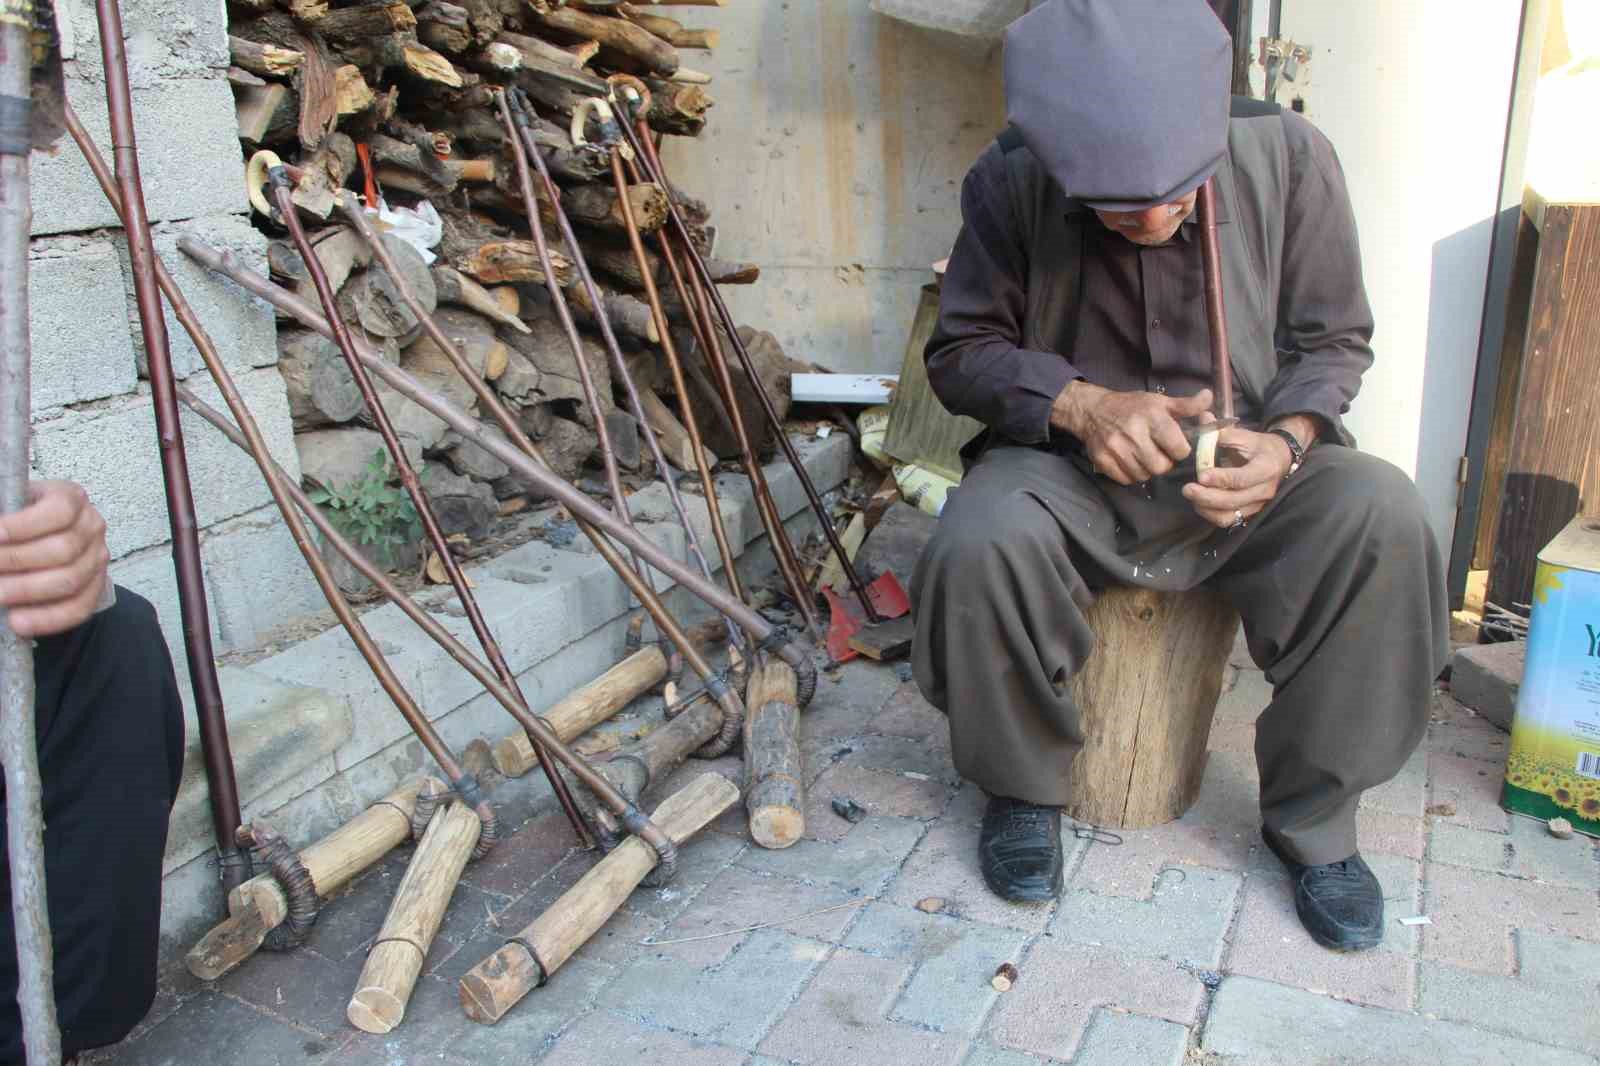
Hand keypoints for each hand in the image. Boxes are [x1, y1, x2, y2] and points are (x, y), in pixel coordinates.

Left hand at [0, 481, 111, 637]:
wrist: (35, 537)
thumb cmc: (18, 521)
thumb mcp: (10, 504)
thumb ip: (2, 519)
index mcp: (71, 497)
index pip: (58, 511)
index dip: (24, 526)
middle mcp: (91, 526)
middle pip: (63, 549)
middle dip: (17, 562)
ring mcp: (97, 557)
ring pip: (70, 580)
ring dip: (27, 592)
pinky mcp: (96, 586)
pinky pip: (79, 608)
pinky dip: (48, 618)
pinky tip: (18, 622)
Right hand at [1051, 382, 1213, 484]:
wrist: (1093, 410)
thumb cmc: (1132, 406)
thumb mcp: (1160, 402)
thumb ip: (1187, 405)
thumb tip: (1208, 397)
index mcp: (1152, 417)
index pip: (1178, 448)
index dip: (1180, 450)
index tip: (1174, 445)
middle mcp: (1133, 432)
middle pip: (1161, 467)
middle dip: (1163, 462)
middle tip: (1158, 453)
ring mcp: (1116, 448)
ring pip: (1144, 475)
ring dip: (1147, 469)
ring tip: (1143, 455)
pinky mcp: (1103, 460)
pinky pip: (1126, 480)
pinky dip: (1131, 474)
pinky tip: (1129, 460)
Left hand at [1181, 426, 1294, 527]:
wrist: (1280, 461)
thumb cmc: (1259, 447)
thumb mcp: (1245, 436)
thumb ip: (1222, 431)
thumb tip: (1202, 418)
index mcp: (1266, 467)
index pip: (1242, 478)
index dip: (1221, 478)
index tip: (1201, 475)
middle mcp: (1264, 490)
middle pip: (1233, 501)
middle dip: (1207, 497)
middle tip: (1187, 489)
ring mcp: (1258, 505)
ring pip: (1230, 515)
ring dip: (1206, 508)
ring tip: (1191, 495)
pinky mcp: (1249, 513)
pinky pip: (1229, 520)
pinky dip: (1211, 514)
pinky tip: (1199, 503)